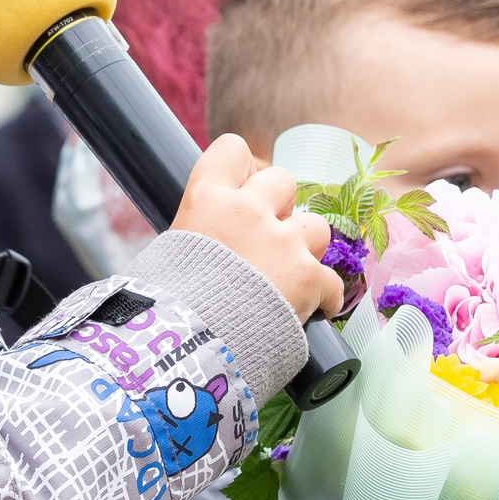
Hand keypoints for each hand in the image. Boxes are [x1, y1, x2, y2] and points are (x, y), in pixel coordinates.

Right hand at [171, 134, 341, 322]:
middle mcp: (247, 211)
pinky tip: (313, 310)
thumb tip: (202, 242)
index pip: (233, 149)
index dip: (242, 168)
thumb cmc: (167, 308)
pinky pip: (332, 280)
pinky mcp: (309, 277)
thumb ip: (196, 235)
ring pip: (315, 225)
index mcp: (206, 199)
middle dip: (279, 207)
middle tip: (264, 239)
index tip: (241, 189)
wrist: (186, 350)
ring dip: (304, 248)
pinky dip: (324, 297)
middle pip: (282, 179)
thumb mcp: (166, 255)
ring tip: (287, 277)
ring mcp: (282, 243)